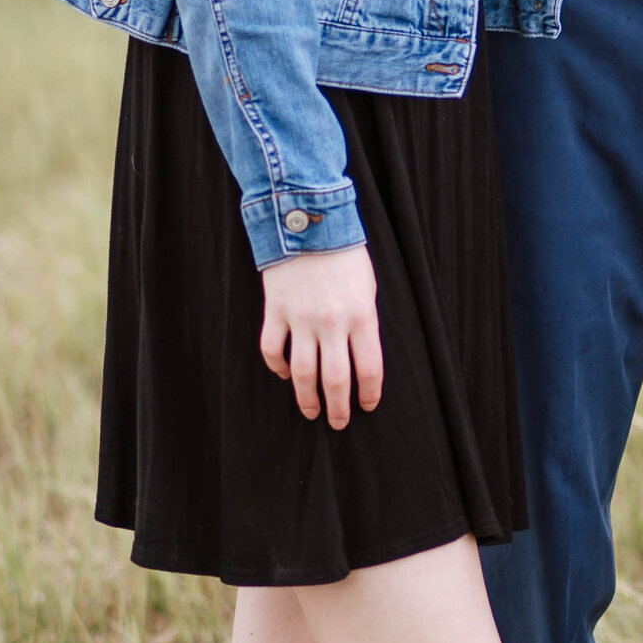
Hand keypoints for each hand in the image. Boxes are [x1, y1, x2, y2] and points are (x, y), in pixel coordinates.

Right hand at [260, 242, 382, 426]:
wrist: (308, 220)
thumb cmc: (344, 254)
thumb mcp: (367, 288)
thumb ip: (364, 322)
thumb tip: (360, 358)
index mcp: (362, 316)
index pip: (370, 368)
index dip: (369, 393)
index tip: (368, 405)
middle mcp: (332, 322)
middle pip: (336, 380)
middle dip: (338, 408)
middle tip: (338, 423)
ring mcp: (301, 318)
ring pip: (302, 373)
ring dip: (306, 398)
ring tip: (310, 412)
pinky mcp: (276, 310)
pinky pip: (273, 349)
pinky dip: (277, 367)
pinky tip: (284, 375)